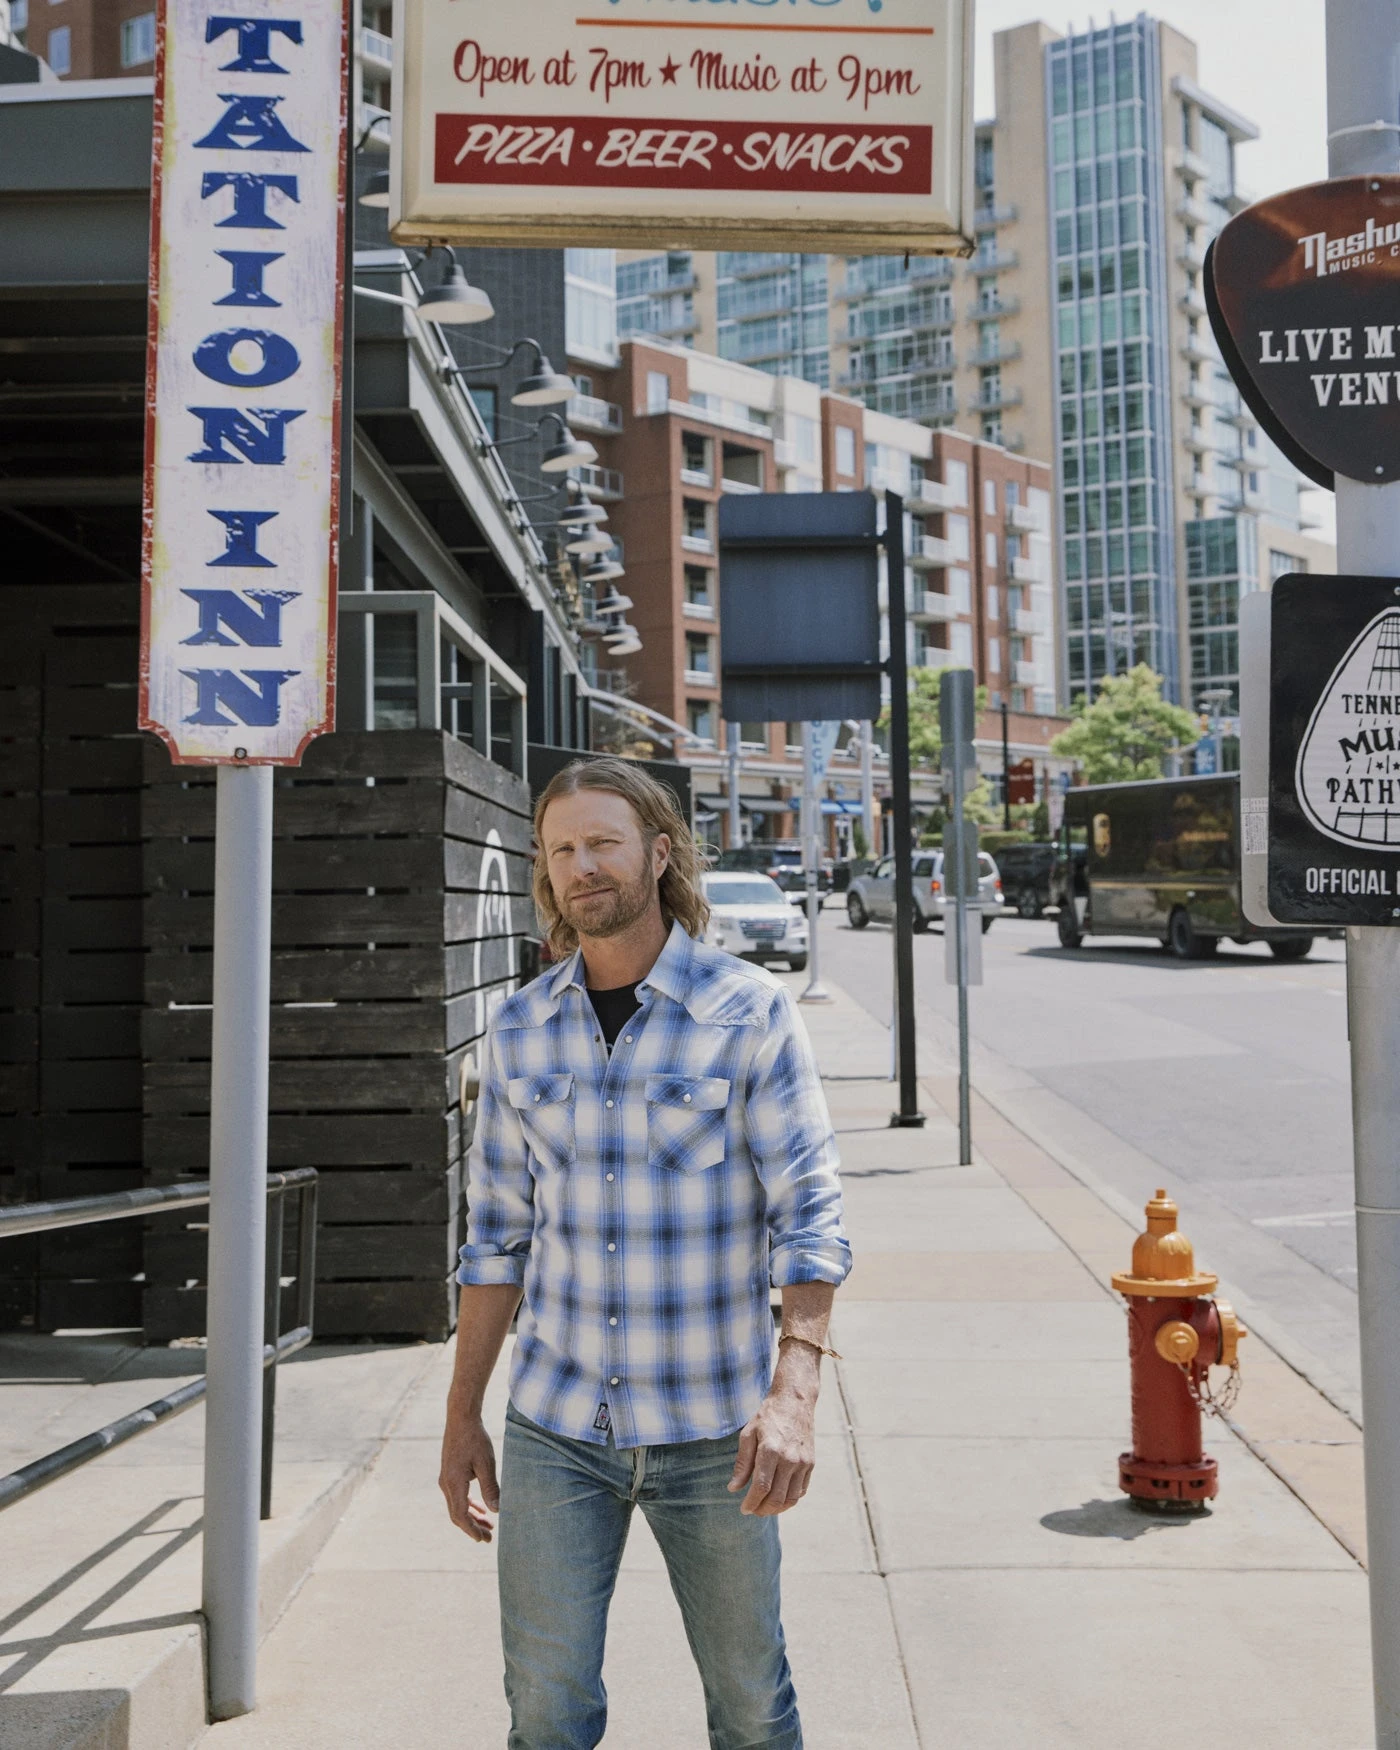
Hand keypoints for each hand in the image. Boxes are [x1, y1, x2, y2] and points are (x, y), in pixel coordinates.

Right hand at [439, 1408, 499, 1541]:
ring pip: (457, 1506)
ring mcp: (446, 1479)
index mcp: (453, 1483)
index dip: (471, 1530)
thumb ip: (490, 1488)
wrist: (461, 1418)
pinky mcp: (449, 1473)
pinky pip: (457, 1496)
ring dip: (471, 1517)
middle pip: (457, 1514)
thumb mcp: (486, 1463)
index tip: (483, 1539)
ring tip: (488, 1525)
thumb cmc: (475, 1439)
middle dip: (472, 1527)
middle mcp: (446, 1484)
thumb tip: (497, 1511)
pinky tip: (480, 1507)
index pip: (460, 1515)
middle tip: (489, 1537)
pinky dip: (468, 1504)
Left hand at [727, 1379, 816, 1516]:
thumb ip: (742, 1464)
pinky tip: (779, 1497)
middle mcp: (789, 1459)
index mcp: (770, 1451)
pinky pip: (801, 1490)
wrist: (794, 1401)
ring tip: (765, 1507)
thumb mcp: (748, 1435)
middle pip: (777, 1498)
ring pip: (791, 1498)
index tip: (743, 1509)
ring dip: (777, 1509)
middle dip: (763, 1510)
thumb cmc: (767, 1417)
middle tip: (753, 1510)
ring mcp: (803, 1462)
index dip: (751, 1502)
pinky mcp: (811, 1463)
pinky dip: (790, 1499)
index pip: (761, 1488)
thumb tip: (733, 1489)